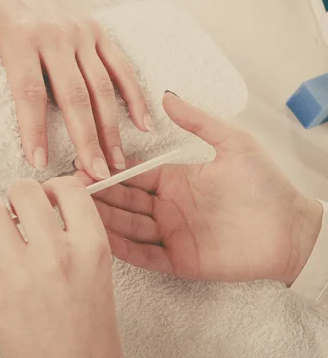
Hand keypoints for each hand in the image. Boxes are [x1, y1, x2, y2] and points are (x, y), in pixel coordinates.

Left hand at [0, 177, 123, 357]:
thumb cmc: (91, 334)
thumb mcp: (100, 274)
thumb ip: (79, 238)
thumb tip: (51, 208)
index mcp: (91, 248)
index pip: (69, 188)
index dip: (55, 186)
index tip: (47, 195)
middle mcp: (57, 254)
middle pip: (24, 191)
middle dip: (19, 195)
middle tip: (19, 209)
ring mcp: (22, 274)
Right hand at [76, 92, 322, 285]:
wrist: (291, 230)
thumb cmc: (266, 186)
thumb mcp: (232, 143)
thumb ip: (198, 121)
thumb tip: (167, 95)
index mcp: (176, 180)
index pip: (133, 175)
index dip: (109, 170)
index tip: (83, 163)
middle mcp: (168, 207)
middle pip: (124, 201)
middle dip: (98, 195)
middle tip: (67, 189)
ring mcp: (172, 235)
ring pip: (129, 227)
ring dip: (103, 219)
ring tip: (74, 211)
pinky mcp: (179, 261)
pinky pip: (145, 255)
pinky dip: (123, 248)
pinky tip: (100, 239)